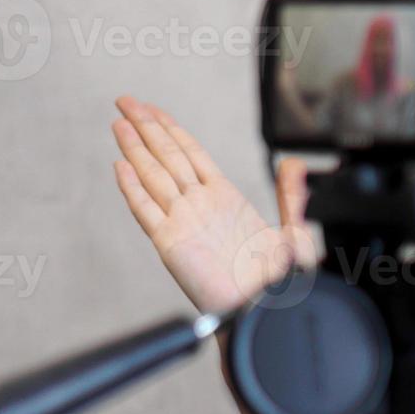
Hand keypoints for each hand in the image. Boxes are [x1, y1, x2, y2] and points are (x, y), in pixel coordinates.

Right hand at [109, 95, 314, 314]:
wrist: (263, 313)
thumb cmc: (276, 283)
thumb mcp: (294, 234)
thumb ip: (292, 197)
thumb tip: (294, 165)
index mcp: (225, 199)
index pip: (191, 152)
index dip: (171, 128)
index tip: (153, 109)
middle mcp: (200, 206)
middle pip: (167, 156)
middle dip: (146, 126)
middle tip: (125, 100)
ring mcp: (183, 223)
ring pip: (153, 176)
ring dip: (136, 148)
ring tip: (120, 122)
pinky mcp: (171, 244)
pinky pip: (146, 211)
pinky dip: (132, 189)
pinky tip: (120, 167)